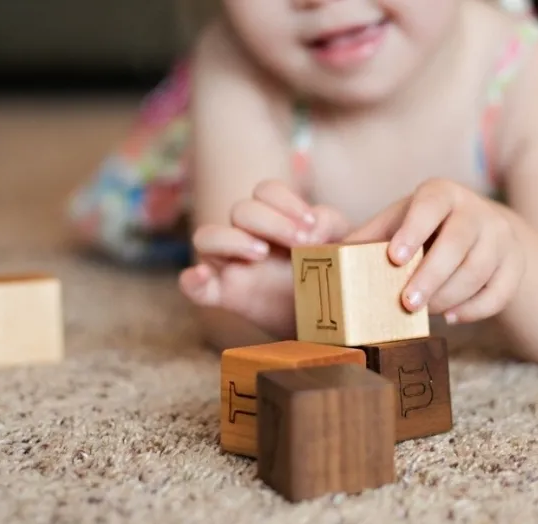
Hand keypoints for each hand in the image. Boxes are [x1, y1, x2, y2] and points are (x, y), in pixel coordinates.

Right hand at [179, 180, 351, 337]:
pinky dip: (192, 280)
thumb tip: (314, 228)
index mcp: (276, 218)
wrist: (334, 319)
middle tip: (301, 243)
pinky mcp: (227, 295)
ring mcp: (233, 265)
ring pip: (206, 236)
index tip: (313, 226)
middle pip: (240, 209)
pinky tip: (202, 277)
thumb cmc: (338, 274)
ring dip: (231, 239)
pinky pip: (194, 286)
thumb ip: (336, 226)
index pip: (266, 191)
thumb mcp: (345, 245)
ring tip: (261, 254)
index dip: (286, 201)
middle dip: (271, 221)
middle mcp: (249, 236)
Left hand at [346, 179, 525, 323]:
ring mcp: (500, 237)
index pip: (430, 205)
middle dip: (431, 275)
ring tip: (426, 312)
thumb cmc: (422, 229)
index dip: (413, 229)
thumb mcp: (394, 224)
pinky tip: (453, 317)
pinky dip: (476, 309)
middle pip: (459, 242)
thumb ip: (364, 238)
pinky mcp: (516, 265)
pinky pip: (501, 292)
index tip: (394, 257)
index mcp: (441, 195)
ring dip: (450, 295)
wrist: (480, 231)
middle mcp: (476, 211)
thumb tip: (319, 255)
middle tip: (407, 303)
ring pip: (480, 269)